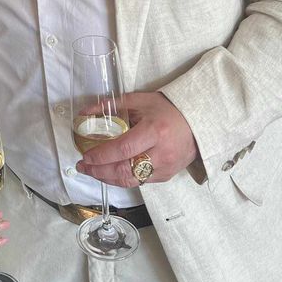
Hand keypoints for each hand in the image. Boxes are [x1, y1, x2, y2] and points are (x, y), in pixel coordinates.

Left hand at [76, 91, 197, 187]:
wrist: (198, 123)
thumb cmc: (168, 109)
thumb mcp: (140, 100)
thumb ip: (112, 105)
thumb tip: (85, 112)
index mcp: (154, 131)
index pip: (124, 149)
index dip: (102, 156)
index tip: (86, 155)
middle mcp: (161, 154)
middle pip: (125, 170)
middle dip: (99, 171)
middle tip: (83, 166)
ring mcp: (165, 169)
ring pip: (131, 180)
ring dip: (107, 178)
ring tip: (91, 171)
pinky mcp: (166, 177)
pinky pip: (140, 181)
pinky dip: (122, 178)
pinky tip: (109, 172)